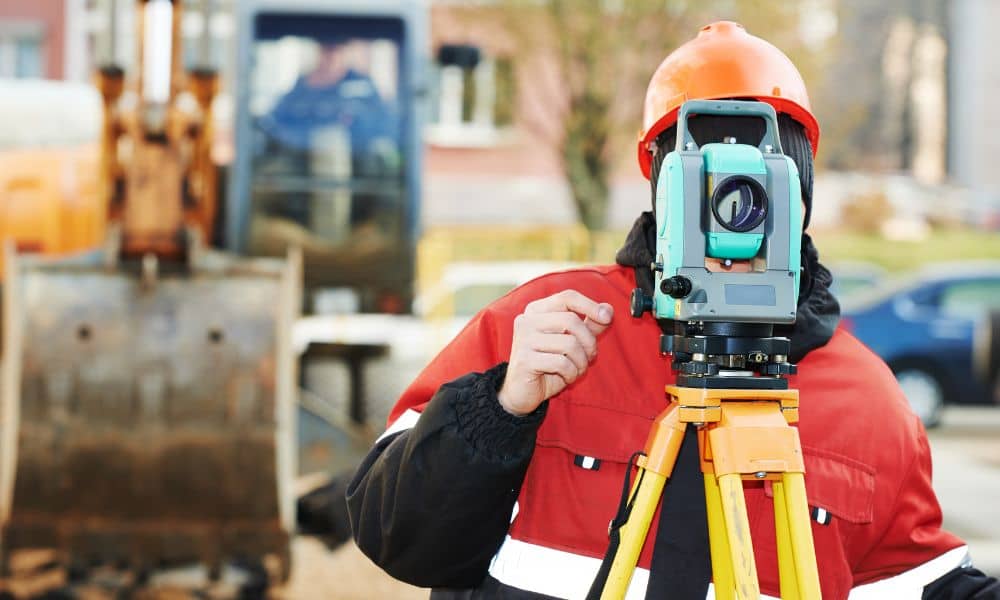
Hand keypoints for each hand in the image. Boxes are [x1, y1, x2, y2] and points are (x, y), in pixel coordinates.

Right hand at [498, 290, 613, 415]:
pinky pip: (562, 363)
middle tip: (590, 357)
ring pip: (570, 343)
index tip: (607, 318)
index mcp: (536, 310)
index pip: (567, 297)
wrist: (522, 393)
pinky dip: (571, 373)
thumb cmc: (548, 365)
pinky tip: (566, 377)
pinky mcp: (525, 360)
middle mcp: (527, 320)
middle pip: (571, 320)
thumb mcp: (571, 343)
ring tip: (577, 369)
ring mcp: (524, 339)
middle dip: (589, 342)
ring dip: (581, 361)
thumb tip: (607, 309)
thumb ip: (588, 325)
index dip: (590, 306)